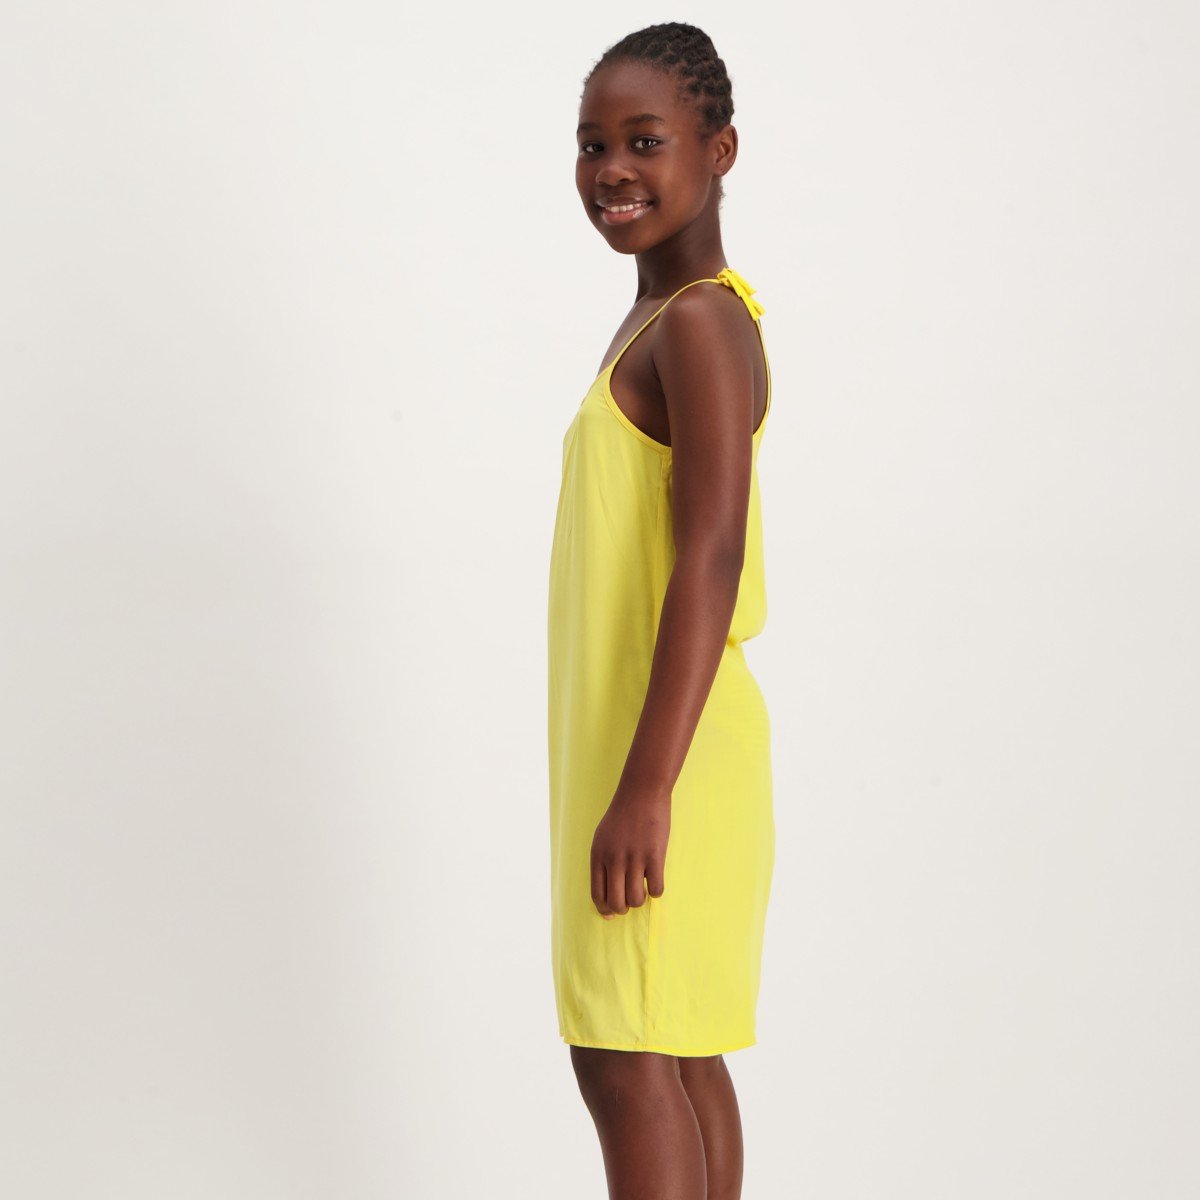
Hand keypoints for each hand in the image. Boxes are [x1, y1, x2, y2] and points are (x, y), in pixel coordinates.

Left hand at [590, 786, 669, 918]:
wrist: (642, 792)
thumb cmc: (622, 815)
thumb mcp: (603, 838)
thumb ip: (603, 863)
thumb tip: (607, 895)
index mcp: (598, 855)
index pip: (598, 894)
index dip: (605, 909)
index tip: (612, 914)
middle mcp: (614, 859)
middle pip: (617, 902)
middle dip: (624, 908)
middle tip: (631, 900)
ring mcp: (635, 858)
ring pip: (636, 899)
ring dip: (640, 900)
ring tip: (644, 889)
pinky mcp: (655, 855)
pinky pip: (657, 889)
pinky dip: (657, 891)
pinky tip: (656, 880)